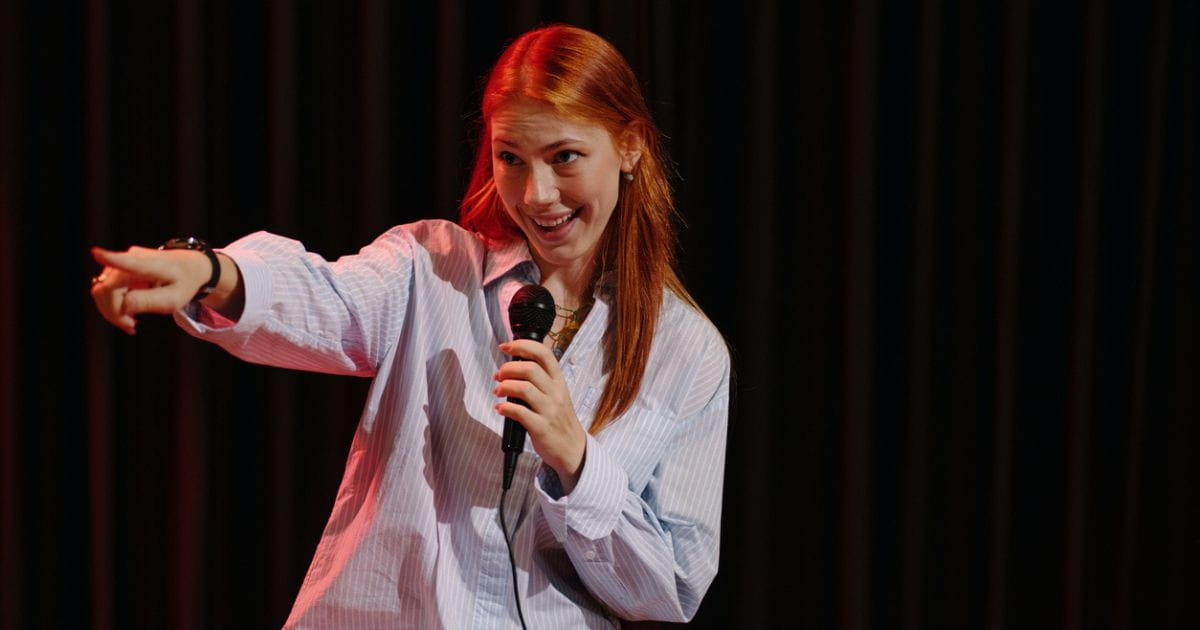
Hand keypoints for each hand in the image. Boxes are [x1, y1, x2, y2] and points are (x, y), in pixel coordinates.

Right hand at [90, 245, 211, 334]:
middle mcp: (131, 258)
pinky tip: (127, 316)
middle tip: (131, 327)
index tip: (96, 253)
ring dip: (113, 311)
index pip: (127, 262)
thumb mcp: (174, 300)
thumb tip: (122, 306)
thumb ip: (149, 302)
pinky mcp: (117, 267)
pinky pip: (105, 290)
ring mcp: (121, 261)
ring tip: (131, 322)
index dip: (110, 259)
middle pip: (106, 289)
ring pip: (101, 290)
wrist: (188, 267)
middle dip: (114, 312)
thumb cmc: (183, 283)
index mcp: (151, 265)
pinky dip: (113, 306)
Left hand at [494, 339, 586, 488]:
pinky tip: (500, 408)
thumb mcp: (556, 393)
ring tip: (498, 391)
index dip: (522, 345)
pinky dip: (505, 408)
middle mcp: (556, 392)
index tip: (506, 346)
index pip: (543, 353)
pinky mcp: (541, 427)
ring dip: (505, 387)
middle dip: (508, 368)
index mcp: (558, 380)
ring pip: (524, 388)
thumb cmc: (559, 419)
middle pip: (530, 369)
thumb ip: (540, 379)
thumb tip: (513, 364)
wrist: (571, 448)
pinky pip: (520, 412)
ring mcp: (549, 410)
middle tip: (499, 376)